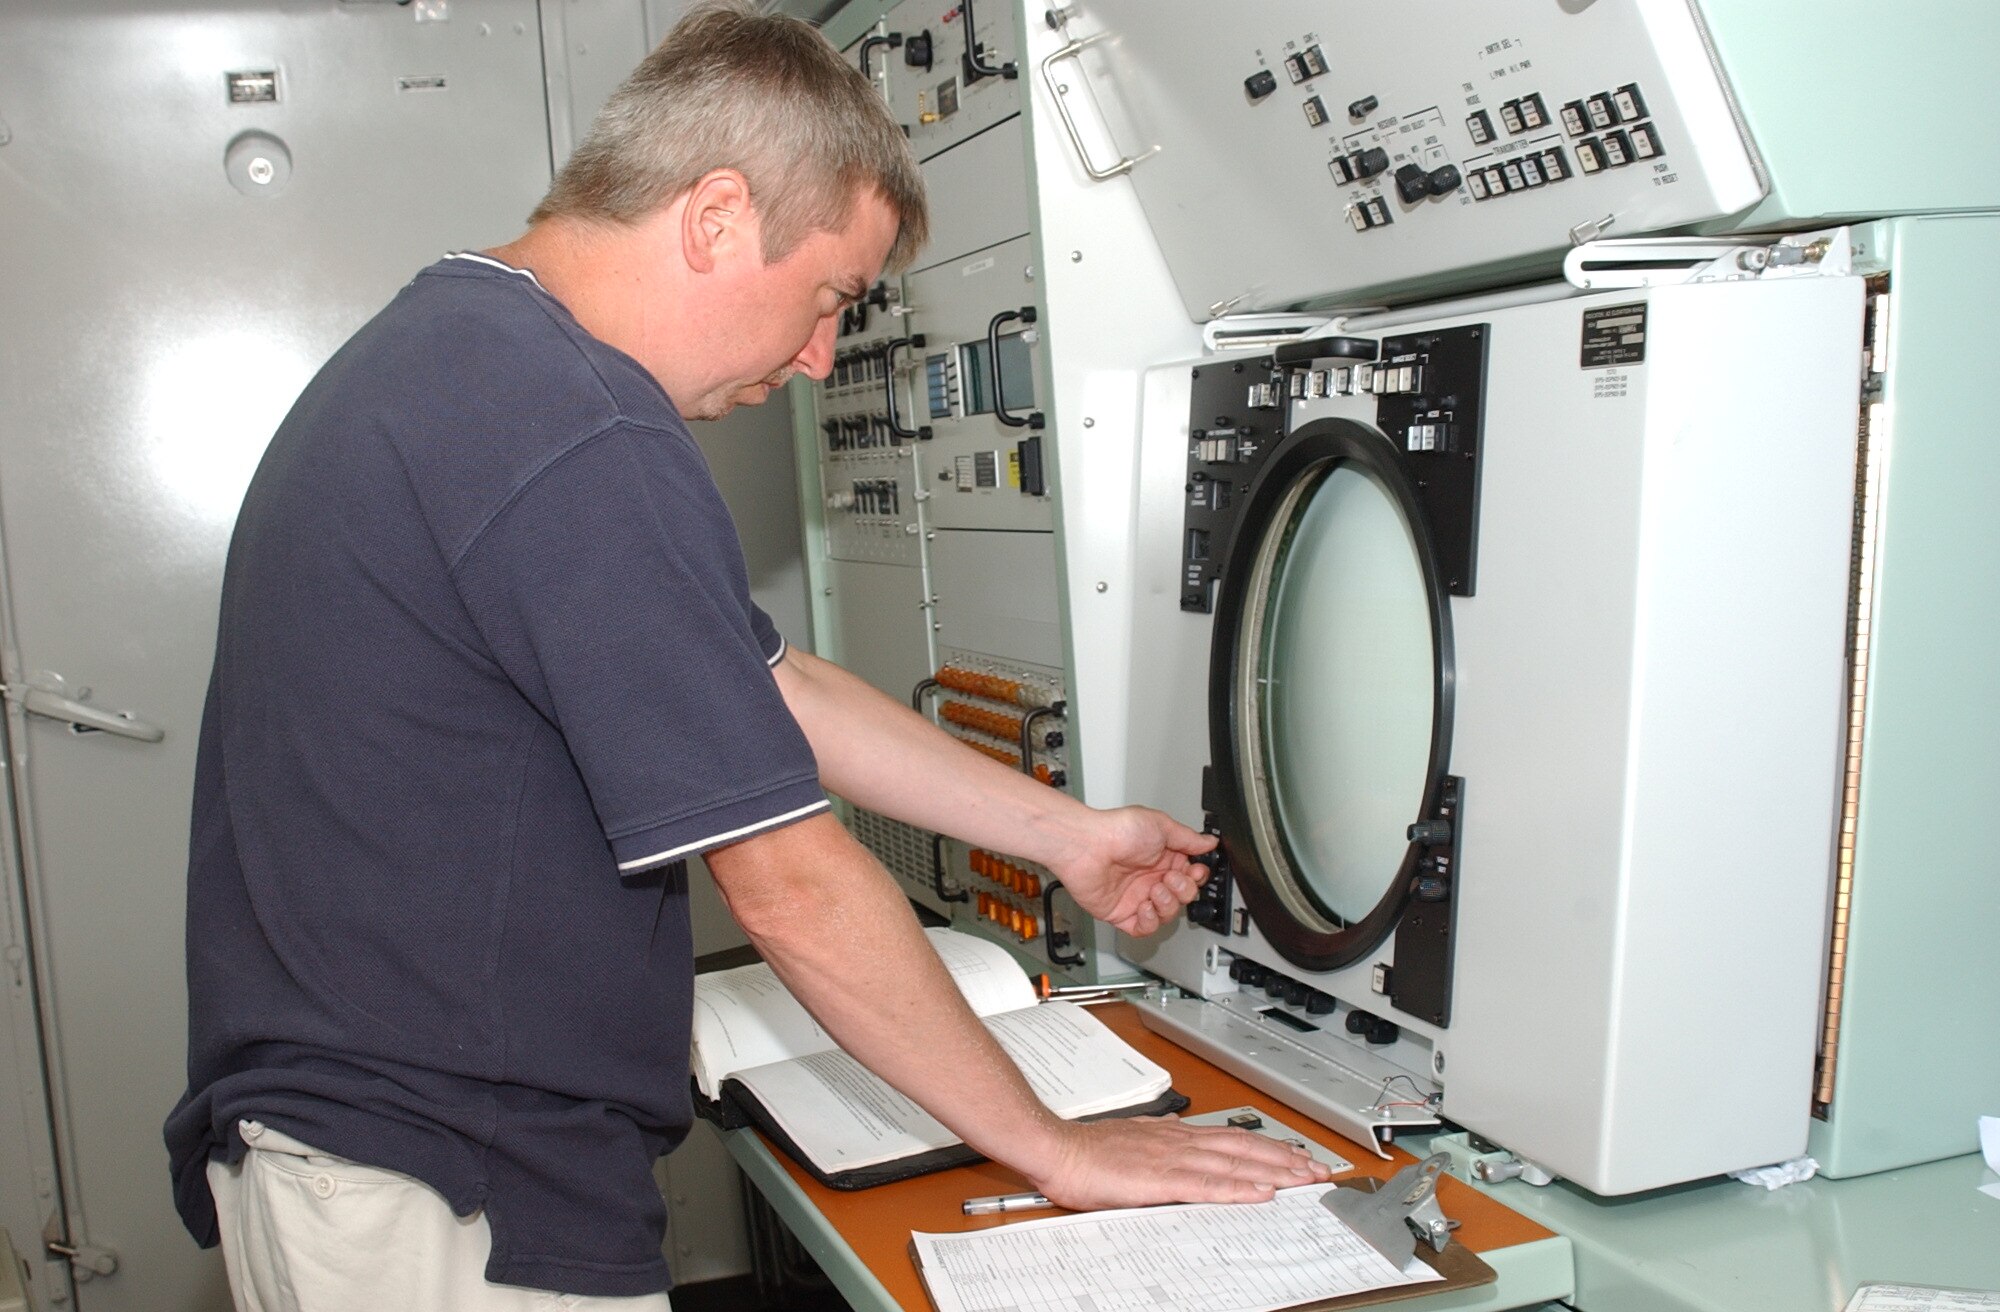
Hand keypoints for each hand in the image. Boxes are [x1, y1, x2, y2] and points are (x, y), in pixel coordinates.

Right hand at [1025, 1115, 1332, 1210]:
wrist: (1058, 1149)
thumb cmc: (1089, 1152)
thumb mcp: (1134, 1141)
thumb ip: (1161, 1141)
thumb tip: (1178, 1136)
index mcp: (1175, 1136)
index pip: (1234, 1139)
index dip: (1270, 1147)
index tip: (1297, 1156)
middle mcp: (1181, 1143)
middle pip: (1245, 1148)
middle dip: (1286, 1159)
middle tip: (1318, 1170)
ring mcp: (1173, 1160)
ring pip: (1235, 1164)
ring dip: (1274, 1172)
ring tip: (1304, 1180)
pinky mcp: (1161, 1179)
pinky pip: (1207, 1186)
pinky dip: (1239, 1189)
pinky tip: (1261, 1193)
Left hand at [1046, 806, 1217, 936]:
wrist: (1086, 847)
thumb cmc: (1117, 831)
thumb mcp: (1161, 825)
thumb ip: (1188, 838)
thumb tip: (1209, 841)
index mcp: (1162, 856)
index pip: (1191, 875)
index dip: (1197, 877)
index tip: (1196, 871)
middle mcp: (1150, 876)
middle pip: (1183, 896)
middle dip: (1183, 890)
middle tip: (1169, 878)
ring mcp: (1137, 895)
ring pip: (1167, 914)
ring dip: (1167, 905)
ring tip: (1154, 890)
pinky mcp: (1122, 912)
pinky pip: (1144, 928)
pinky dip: (1150, 922)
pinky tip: (1145, 906)